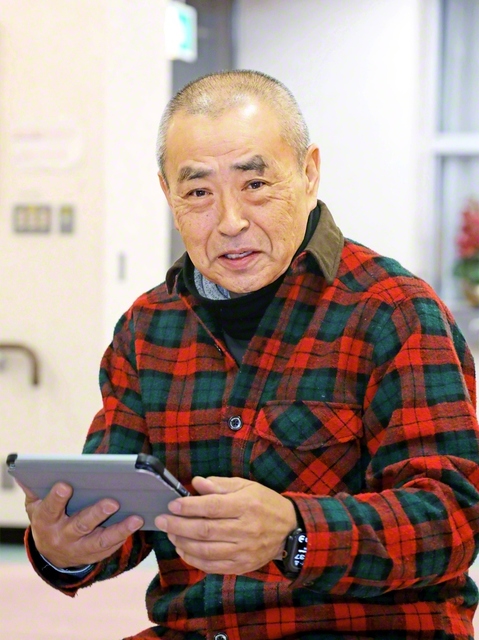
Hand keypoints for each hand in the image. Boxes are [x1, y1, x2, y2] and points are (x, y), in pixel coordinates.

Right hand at [19, 481, 143, 567]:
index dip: (56, 498)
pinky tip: (135, 526)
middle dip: (97, 514)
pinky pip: (109, 548)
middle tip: (113, 502)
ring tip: (136, 518)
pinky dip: (122, 537)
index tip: (66, 485)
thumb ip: (34, 489)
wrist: (50, 554)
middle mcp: (61, 537)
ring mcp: (78, 549)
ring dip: (119, 530)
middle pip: (80, 525)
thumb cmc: (46, 519)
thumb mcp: (35, 506)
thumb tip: (25, 470)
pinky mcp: (92, 556)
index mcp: (45, 521)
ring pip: (100, 541)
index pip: (49, 509)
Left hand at [154, 476, 296, 574]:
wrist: (289, 530)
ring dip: (183, 543)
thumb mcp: (247, 486)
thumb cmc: (265, 503)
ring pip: (206, 551)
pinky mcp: (242, 566)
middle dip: (178, 526)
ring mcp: (243, 550)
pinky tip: (183, 550)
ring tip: (170, 535)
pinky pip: (213, 566)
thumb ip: (220, 485)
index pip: (212, 507)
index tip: (171, 505)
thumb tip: (196, 483)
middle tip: (161, 521)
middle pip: (205, 530)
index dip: (189, 506)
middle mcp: (245, 529)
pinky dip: (194, 560)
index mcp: (246, 505)